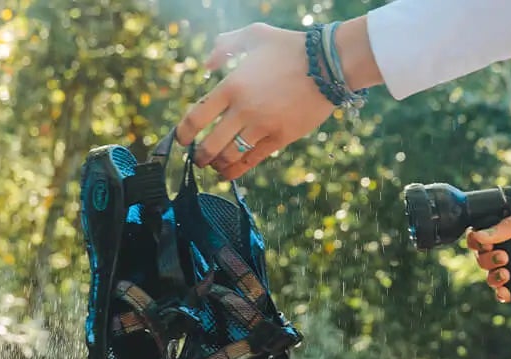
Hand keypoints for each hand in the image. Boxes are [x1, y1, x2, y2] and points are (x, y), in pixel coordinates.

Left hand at [175, 19, 382, 180]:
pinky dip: (238, 170)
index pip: (197, 116)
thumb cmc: (291, 47)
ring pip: (230, 156)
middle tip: (197, 158)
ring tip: (215, 165)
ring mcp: (263, 125)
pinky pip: (253, 160)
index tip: (181, 139)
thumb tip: (207, 65)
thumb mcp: (255, 34)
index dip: (183, 133)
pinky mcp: (280, 137)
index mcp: (232, 85)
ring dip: (217, 164)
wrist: (328, 64)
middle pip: (210, 144)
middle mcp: (244, 109)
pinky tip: (230, 173)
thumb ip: (226, 45)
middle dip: (199, 156)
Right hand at [468, 190, 510, 301]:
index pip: (484, 233)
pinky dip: (505, 293)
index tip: (482, 243)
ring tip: (505, 272)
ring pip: (496, 273)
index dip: (477, 240)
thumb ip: (509, 225)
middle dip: (486, 260)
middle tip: (503, 257)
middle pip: (486, 255)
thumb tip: (480, 236)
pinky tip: (505, 292)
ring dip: (493, 276)